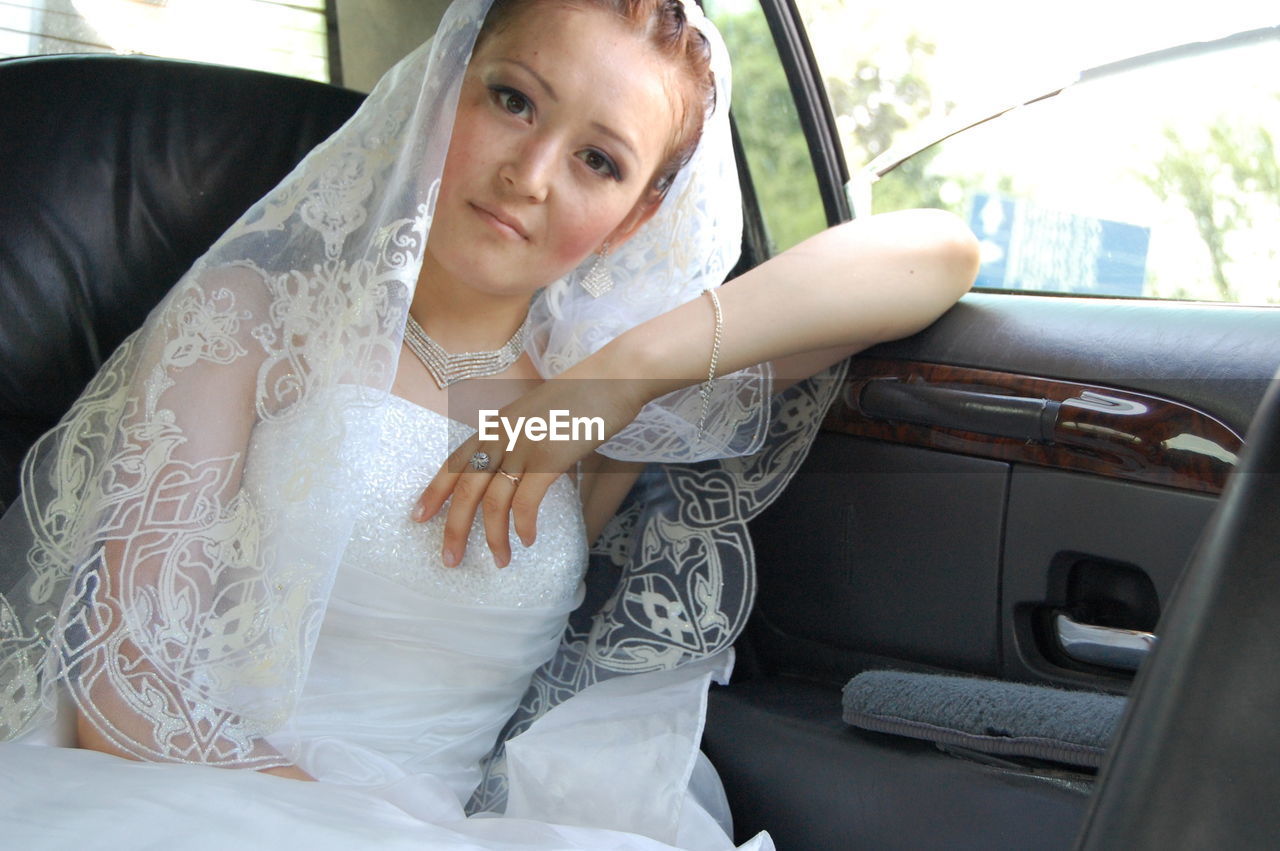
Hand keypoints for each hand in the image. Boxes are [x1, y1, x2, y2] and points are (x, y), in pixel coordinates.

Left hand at [413, 376, 643, 567]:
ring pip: (493, 502)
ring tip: (499, 561)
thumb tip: (513, 469)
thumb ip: (518, 438)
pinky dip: (523, 526)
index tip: (419, 517)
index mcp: (496, 424)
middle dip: (454, 528)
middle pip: (465, 489)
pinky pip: (525, 502)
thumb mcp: (536, 414)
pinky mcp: (549, 458)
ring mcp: (524, 445)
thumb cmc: (582, 397)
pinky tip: (527, 541)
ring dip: (493, 537)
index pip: (454, 462)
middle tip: (450, 559)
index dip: (435, 492)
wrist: (613, 378)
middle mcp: (502, 434)